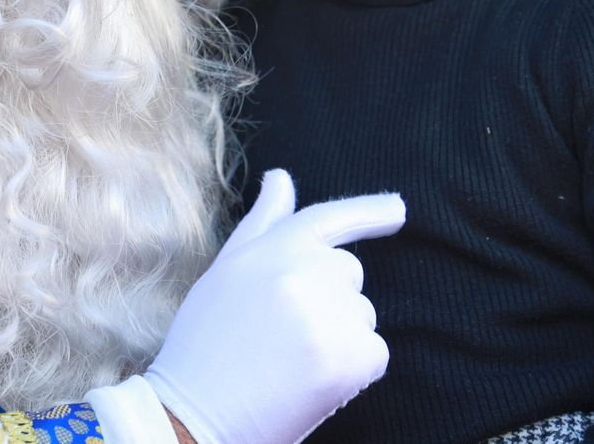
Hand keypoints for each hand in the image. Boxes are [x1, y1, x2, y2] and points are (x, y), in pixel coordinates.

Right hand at [143, 169, 404, 443]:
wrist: (194, 415)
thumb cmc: (205, 344)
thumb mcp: (226, 272)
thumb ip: (263, 223)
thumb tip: (281, 178)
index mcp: (275, 248)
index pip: (330, 218)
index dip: (369, 212)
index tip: (399, 210)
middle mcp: (306, 272)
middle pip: (349, 274)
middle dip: (330, 298)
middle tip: (283, 334)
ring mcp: (331, 315)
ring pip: (362, 316)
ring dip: (339, 336)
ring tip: (289, 362)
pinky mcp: (350, 358)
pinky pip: (374, 354)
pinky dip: (353, 370)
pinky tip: (311, 383)